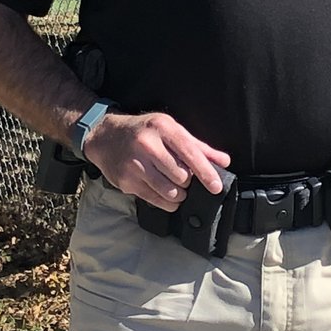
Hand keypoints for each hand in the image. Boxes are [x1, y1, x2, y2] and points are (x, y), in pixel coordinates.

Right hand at [83, 111, 230, 210]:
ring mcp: (135, 164)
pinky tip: (165, 193)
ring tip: (176, 186)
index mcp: (163, 128)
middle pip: (181, 176)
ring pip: (170, 191)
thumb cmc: (144, 132)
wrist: (106, 137)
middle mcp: (148, 145)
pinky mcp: (126, 181)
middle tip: (184, 177)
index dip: (206, 172)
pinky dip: (167, 201)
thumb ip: (198, 146)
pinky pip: (155, 200)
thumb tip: (224, 161)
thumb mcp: (171, 130)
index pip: (190, 153)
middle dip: (188, 181)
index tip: (216, 186)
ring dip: (179, 194)